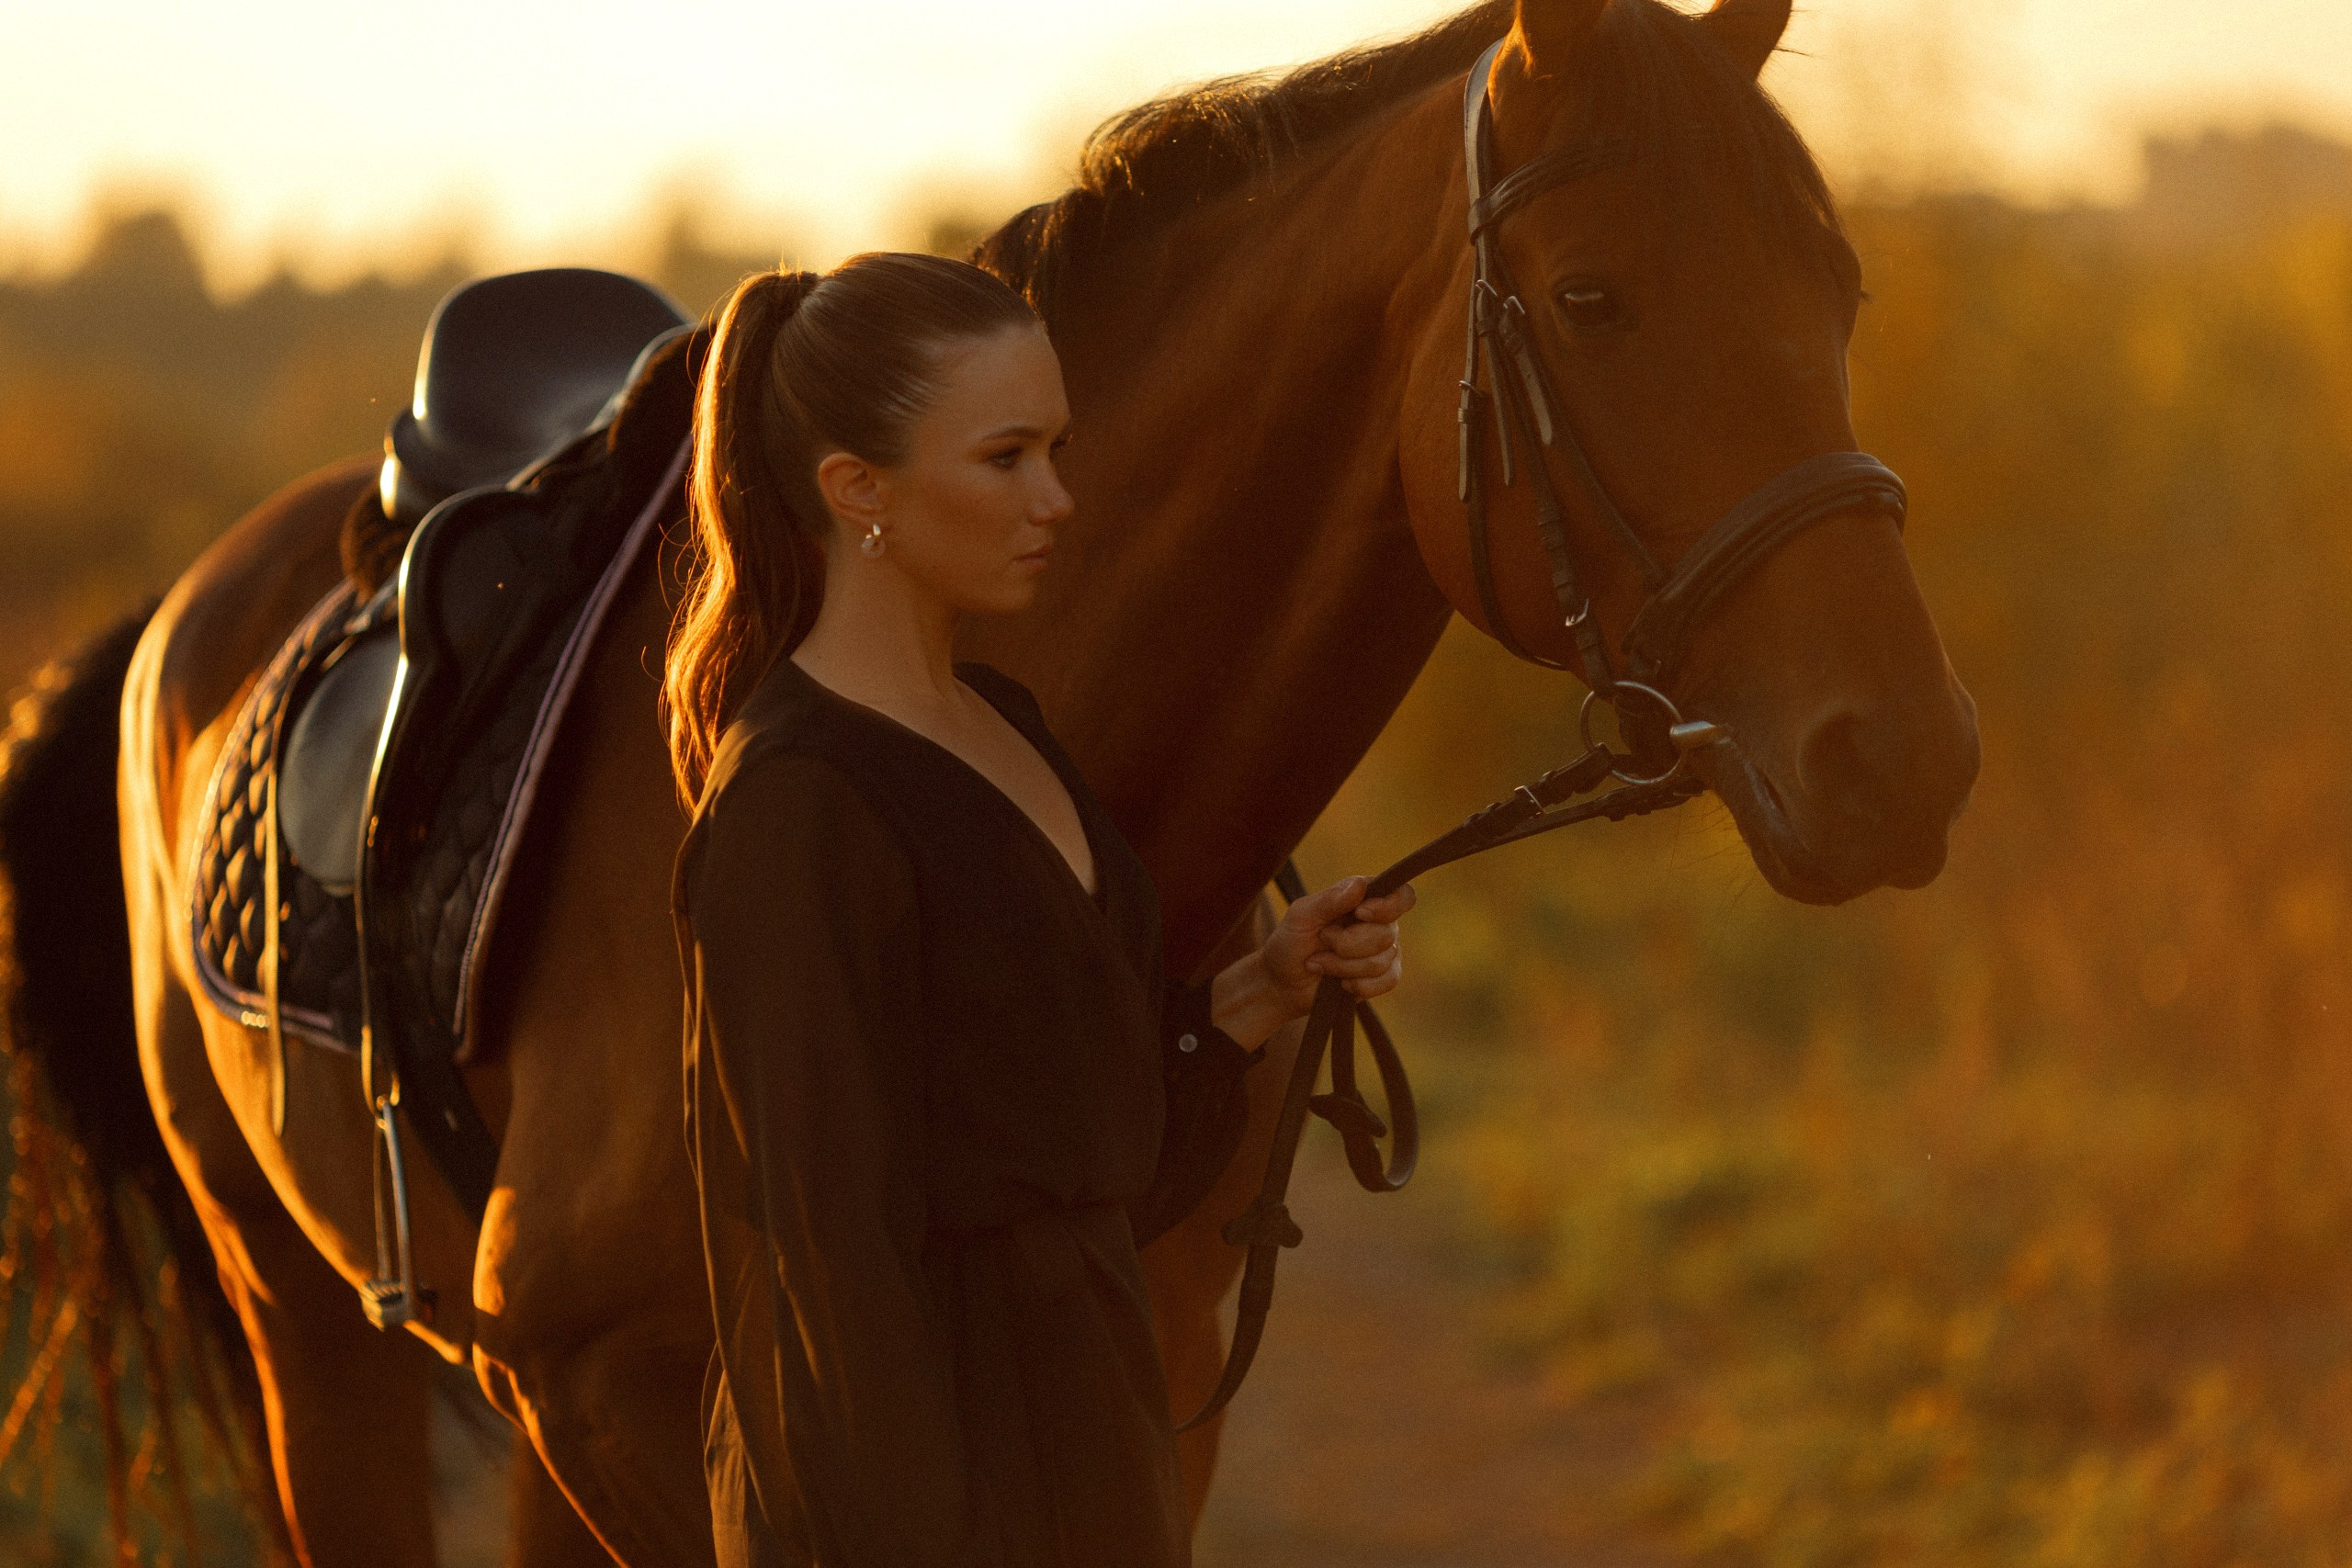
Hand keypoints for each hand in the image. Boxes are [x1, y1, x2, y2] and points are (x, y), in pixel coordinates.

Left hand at [1210, 876, 1417, 1048]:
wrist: (1284, 983)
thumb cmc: (1291, 942)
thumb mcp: (1302, 916)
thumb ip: (1330, 900)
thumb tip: (1360, 885)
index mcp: (1364, 898)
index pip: (1402, 895)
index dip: (1388, 906)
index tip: (1360, 914)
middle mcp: (1380, 922)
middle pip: (1386, 933)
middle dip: (1347, 944)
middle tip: (1322, 941)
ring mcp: (1385, 951)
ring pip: (1381, 960)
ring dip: (1343, 966)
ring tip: (1321, 963)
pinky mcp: (1383, 978)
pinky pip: (1388, 981)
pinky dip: (1360, 985)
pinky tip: (1342, 984)